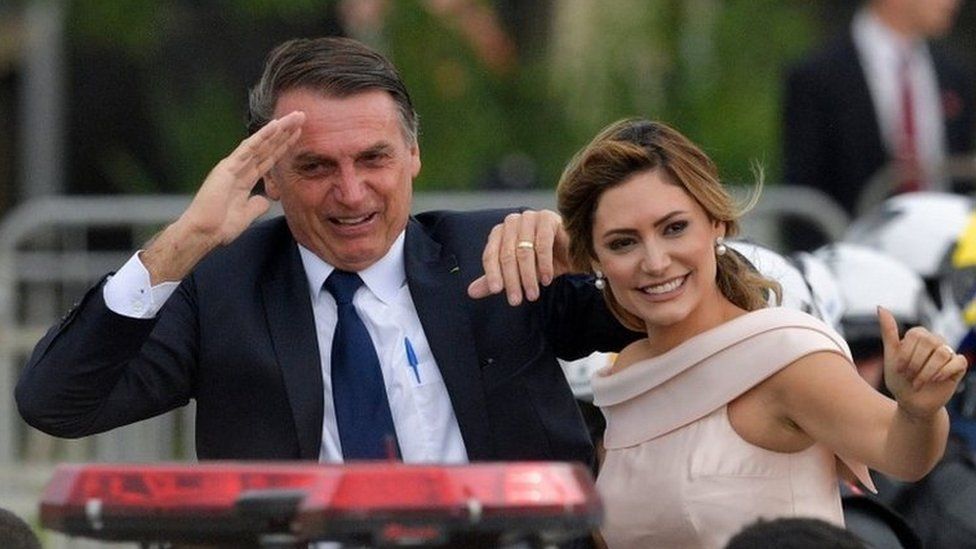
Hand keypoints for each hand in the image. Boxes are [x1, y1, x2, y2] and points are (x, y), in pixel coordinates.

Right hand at [142, 111, 304, 282]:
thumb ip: (256, 204)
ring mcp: (233, 166)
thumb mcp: (246, 214)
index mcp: (244, 178)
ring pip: (260, 143)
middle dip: (285, 132)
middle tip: (302, 115)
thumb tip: (266, 200)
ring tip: (294, 116)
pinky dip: (262, 136)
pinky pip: (248, 149)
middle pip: (267, 146)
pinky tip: (275, 125)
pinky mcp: (227, 167)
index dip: (284, 145)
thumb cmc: (220, 226)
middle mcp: (239, 168)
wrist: (203, 233)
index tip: (298, 133)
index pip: (269, 157)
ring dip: (278, 129)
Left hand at [467, 209, 571, 304]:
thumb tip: (471, 292)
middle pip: (507, 255)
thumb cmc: (543, 262)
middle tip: (516, 301)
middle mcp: (512, 222)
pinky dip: (544, 265)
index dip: (492, 274)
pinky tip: (546, 280)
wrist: (572, 254)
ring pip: (524, 251)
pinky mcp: (547, 218)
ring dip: (528, 276)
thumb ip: (495, 280)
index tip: (498, 292)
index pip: (490, 254)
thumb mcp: (517, 274)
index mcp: (500, 232)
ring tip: (532, 294)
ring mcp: (529, 218)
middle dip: (512, 280)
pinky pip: (542, 244)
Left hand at [880, 306, 968, 418]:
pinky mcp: (958, 366)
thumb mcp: (891, 355)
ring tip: (918, 382)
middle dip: (915, 363)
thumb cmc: (900, 378)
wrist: (911, 401)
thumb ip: (889, 331)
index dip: (906, 354)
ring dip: (927, 371)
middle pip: (929, 343)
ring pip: (942, 354)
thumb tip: (880, 307)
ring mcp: (948, 353)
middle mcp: (935, 340)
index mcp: (919, 335)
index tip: (899, 369)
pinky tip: (935, 380)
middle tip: (909, 376)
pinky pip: (958, 362)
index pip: (916, 335)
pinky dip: (945, 372)